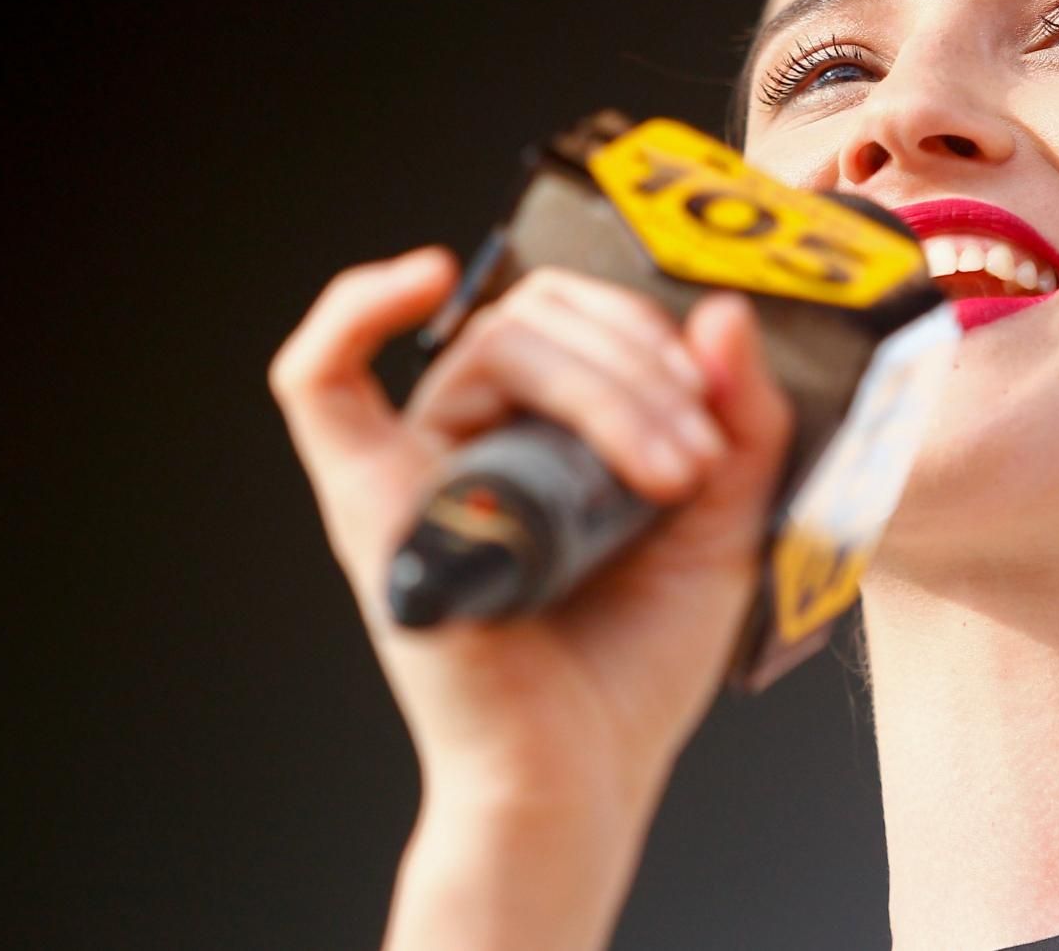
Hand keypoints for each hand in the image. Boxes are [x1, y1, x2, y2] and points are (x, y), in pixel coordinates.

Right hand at [269, 248, 791, 948]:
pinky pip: (317, 379)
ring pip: (495, 347)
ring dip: (605, 388)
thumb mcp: (723, 523)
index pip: (578, 316)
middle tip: (695, 463)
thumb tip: (724, 312)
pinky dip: (354, 309)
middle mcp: (474, 434)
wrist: (584, 779)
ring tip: (671, 479)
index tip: (716, 404)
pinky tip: (423, 278)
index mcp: (544, 429)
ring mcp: (418, 464)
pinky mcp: (372, 506)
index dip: (652, 336)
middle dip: (640, 365)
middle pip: (540, 319)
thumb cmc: (636, 664)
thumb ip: (740, 421)